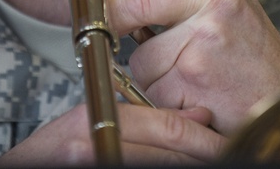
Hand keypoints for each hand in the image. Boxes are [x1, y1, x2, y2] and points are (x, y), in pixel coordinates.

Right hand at [0, 103, 221, 165]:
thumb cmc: (54, 153)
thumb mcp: (90, 126)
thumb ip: (139, 119)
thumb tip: (197, 118)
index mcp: (96, 116)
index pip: (165, 126)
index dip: (201, 137)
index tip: (222, 142)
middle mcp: (93, 140)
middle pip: (168, 151)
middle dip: (201, 154)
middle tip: (225, 153)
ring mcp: (96, 160)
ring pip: (160, 165)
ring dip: (186, 163)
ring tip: (208, 160)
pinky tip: (174, 167)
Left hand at [63, 0, 279, 134]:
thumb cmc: (250, 47)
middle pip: (129, 4)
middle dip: (118, 26)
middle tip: (127, 36)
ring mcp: (204, 34)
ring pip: (138, 55)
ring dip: (153, 71)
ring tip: (189, 70)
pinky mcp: (194, 74)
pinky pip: (151, 86)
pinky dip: (163, 95)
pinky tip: (193, 91)